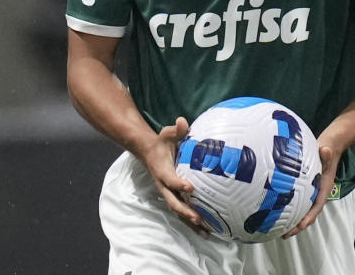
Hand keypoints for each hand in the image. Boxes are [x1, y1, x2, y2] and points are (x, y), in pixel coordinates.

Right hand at [137, 117, 204, 233]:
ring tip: (206, 233)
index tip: (190, 188)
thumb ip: (176, 129)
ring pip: (178, 211)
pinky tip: (206, 230)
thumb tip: (183, 121)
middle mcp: (164, 185)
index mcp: (162, 171)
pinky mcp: (173, 197)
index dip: (179, 184)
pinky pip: (182, 211)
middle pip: (173, 202)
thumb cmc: (162, 142)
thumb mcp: (167, 133)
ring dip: (190, 222)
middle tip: (198, 218)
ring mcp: (168, 193)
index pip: (170, 180)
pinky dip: (191, 222)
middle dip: (185, 211)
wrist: (148, 152)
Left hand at [282, 144, 338, 238]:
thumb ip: (326, 153)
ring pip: (302, 210)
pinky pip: (297, 202)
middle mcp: (317, 193)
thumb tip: (326, 150)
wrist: (328, 147)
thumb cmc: (326, 150)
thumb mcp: (327, 151)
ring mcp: (310, 192)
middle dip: (297, 225)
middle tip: (284, 234)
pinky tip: (276, 212)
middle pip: (308, 214)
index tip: (301, 225)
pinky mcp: (303, 189)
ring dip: (292, 221)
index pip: (317, 206)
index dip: (309, 217)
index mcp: (323, 189)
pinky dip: (289, 210)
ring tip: (277, 229)